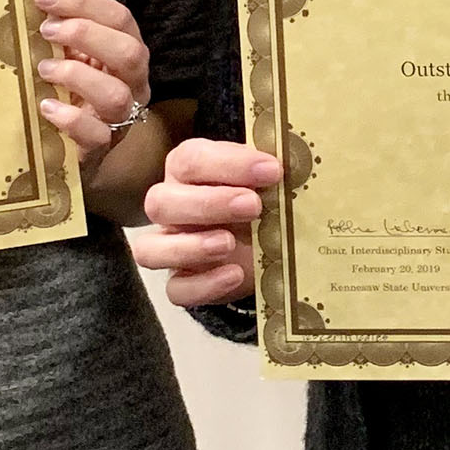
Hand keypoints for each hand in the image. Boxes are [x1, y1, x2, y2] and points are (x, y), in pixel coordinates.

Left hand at [35, 0, 149, 161]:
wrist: (74, 146)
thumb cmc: (70, 91)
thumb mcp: (70, 57)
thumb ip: (61, 35)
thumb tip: (33, 3)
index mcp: (126, 52)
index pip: (119, 18)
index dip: (83, 3)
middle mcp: (132, 83)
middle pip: (130, 52)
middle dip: (87, 34)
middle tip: (47, 30)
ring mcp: (121, 117)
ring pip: (116, 94)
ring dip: (76, 75)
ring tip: (44, 68)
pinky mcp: (102, 146)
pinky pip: (97, 134)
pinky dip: (70, 118)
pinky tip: (46, 107)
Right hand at [130, 137, 279, 306]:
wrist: (266, 244)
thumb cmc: (262, 199)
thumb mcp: (269, 182)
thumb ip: (272, 171)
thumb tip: (299, 163)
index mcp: (188, 170)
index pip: (191, 159)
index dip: (229, 163)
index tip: (272, 170)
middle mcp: (171, 206)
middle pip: (160, 202)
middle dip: (208, 203)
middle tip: (254, 206)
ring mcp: (171, 246)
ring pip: (150, 249)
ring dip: (191, 246)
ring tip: (230, 243)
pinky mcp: (182, 282)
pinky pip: (176, 289)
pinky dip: (204, 284)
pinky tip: (234, 274)